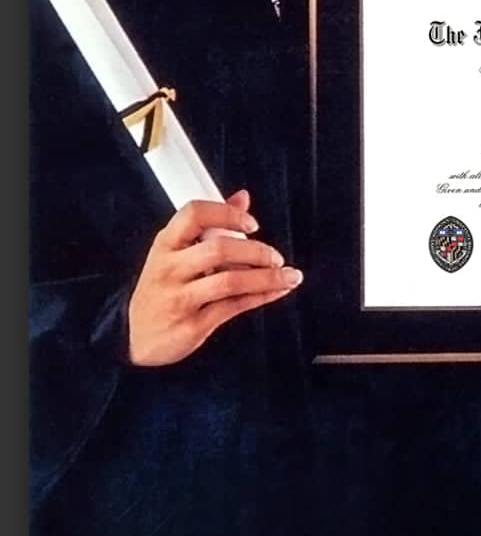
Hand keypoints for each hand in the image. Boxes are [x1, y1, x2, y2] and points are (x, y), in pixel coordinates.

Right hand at [127, 189, 302, 366]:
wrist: (135, 338)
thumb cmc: (161, 288)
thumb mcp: (176, 253)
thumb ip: (210, 224)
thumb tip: (242, 198)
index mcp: (165, 244)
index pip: (194, 214)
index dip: (227, 213)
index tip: (251, 223)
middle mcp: (169, 269)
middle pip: (219, 248)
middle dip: (256, 251)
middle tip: (275, 257)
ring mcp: (179, 298)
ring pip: (230, 281)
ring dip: (267, 277)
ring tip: (289, 276)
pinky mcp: (191, 326)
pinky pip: (234, 307)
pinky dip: (262, 296)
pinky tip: (277, 290)